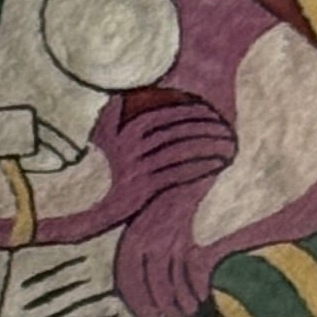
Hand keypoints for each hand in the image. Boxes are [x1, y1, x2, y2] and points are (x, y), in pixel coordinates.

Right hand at [37, 89, 235, 239]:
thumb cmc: (102, 180)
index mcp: (117, 131)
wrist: (87, 216)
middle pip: (174, 128)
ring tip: (228, 139)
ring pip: (181, 148)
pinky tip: (220, 160)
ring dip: (208, 142)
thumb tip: (134, 100)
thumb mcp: (106, 144)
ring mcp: (136, 168)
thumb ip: (120, 121)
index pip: (158, 112)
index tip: (206, 106)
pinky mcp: (145, 190)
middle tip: (225, 122)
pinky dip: (203, 163)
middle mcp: (125, 147)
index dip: (185, 107)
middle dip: (204, 123)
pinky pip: (180, 171)